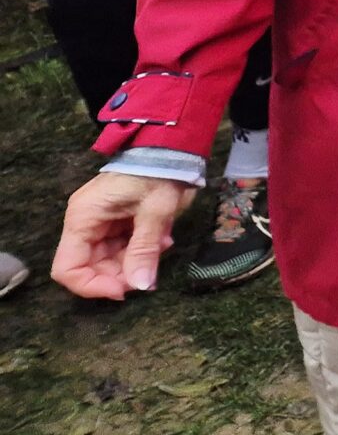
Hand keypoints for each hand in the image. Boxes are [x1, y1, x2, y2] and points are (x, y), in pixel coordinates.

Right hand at [53, 171, 191, 297]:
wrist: (173, 145)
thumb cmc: (158, 172)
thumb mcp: (155, 211)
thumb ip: (144, 249)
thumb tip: (141, 286)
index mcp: (83, 219)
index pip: (68, 268)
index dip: (92, 286)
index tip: (125, 290)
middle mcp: (85, 222)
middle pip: (91, 266)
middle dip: (122, 273)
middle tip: (152, 268)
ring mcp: (99, 221)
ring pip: (109, 259)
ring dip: (136, 260)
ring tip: (163, 244)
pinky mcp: (115, 220)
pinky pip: (122, 246)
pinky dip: (141, 248)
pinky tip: (162, 238)